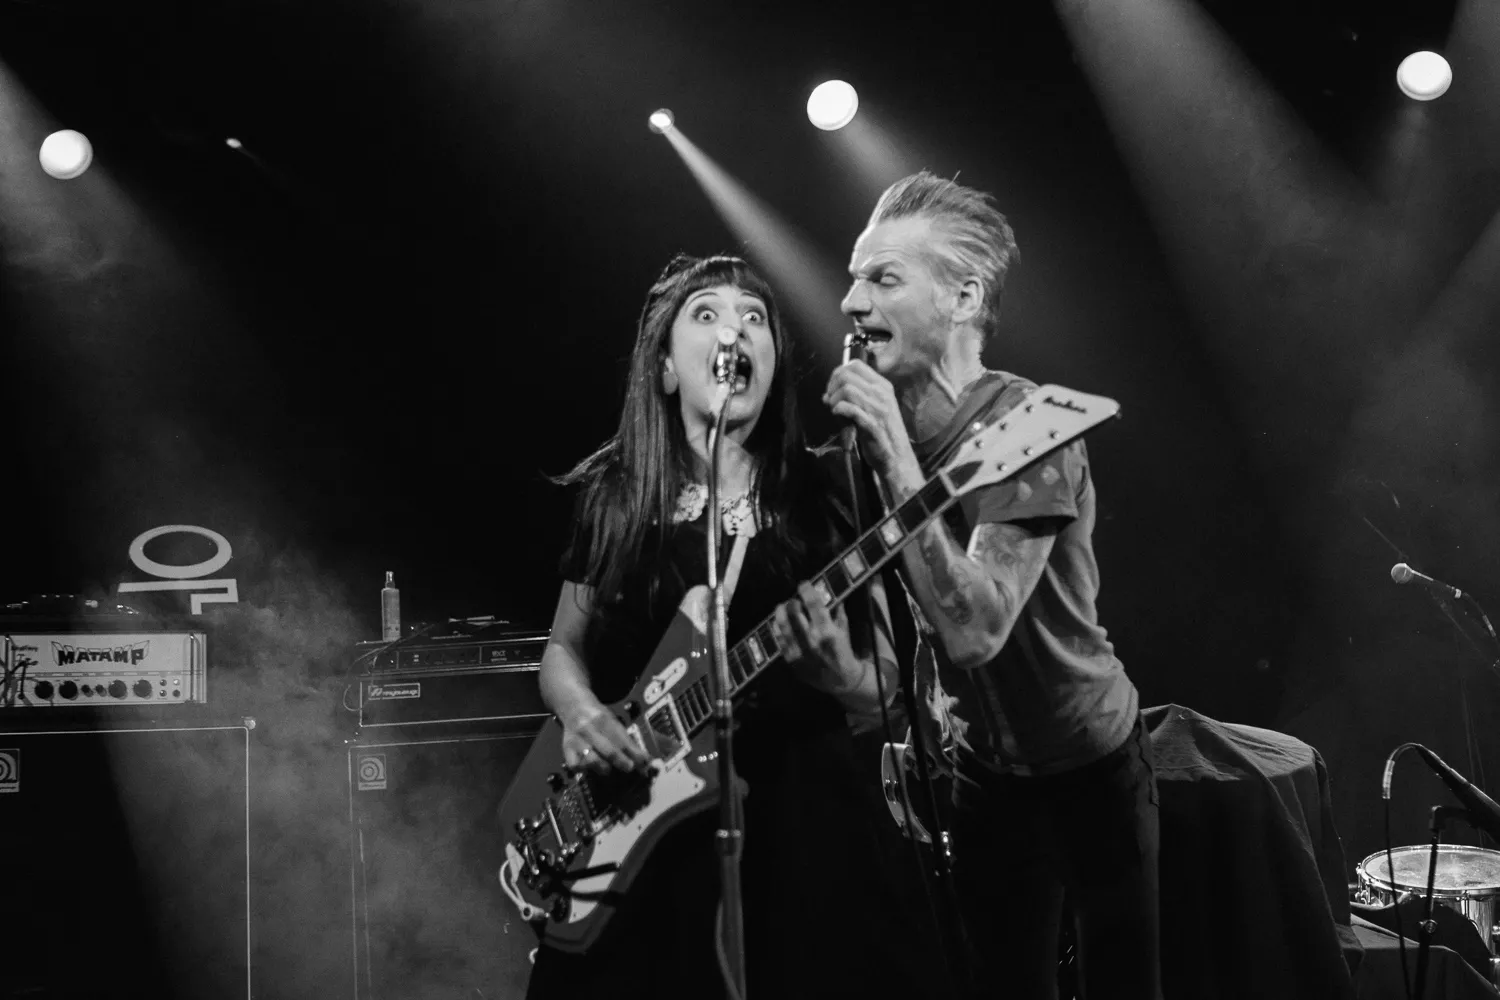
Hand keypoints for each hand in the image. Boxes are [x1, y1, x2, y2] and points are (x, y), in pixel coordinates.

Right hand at [559, 699, 649, 773]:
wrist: (573, 707)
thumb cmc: (598, 717)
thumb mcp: (613, 721)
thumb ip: (627, 740)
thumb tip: (644, 760)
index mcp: (603, 719)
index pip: (622, 739)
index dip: (634, 753)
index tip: (644, 763)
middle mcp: (588, 729)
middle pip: (608, 751)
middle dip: (622, 762)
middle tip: (629, 768)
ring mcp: (576, 740)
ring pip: (592, 761)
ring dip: (604, 768)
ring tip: (609, 769)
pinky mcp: (566, 750)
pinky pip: (577, 766)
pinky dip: (586, 769)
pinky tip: (591, 768)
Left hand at [772, 581, 861, 690]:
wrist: (840, 681)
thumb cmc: (843, 652)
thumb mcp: (844, 630)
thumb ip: (837, 611)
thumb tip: (831, 593)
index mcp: (828, 631)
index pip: (813, 604)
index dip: (806, 591)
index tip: (803, 584)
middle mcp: (812, 640)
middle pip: (794, 613)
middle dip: (792, 603)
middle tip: (793, 600)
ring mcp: (799, 651)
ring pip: (783, 626)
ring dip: (781, 613)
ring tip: (782, 607)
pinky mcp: (790, 660)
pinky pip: (779, 640)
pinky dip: (777, 628)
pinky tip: (778, 622)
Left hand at [823, 361, 922, 494]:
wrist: (897, 457)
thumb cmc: (883, 433)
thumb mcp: (873, 409)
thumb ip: (854, 398)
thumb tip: (826, 395)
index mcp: (883, 386)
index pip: (855, 365)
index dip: (838, 373)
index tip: (833, 388)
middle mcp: (882, 394)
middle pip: (847, 375)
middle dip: (832, 386)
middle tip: (830, 400)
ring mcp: (878, 408)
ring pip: (847, 389)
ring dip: (834, 400)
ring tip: (834, 410)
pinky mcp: (872, 424)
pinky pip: (850, 408)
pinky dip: (838, 410)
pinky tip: (838, 417)